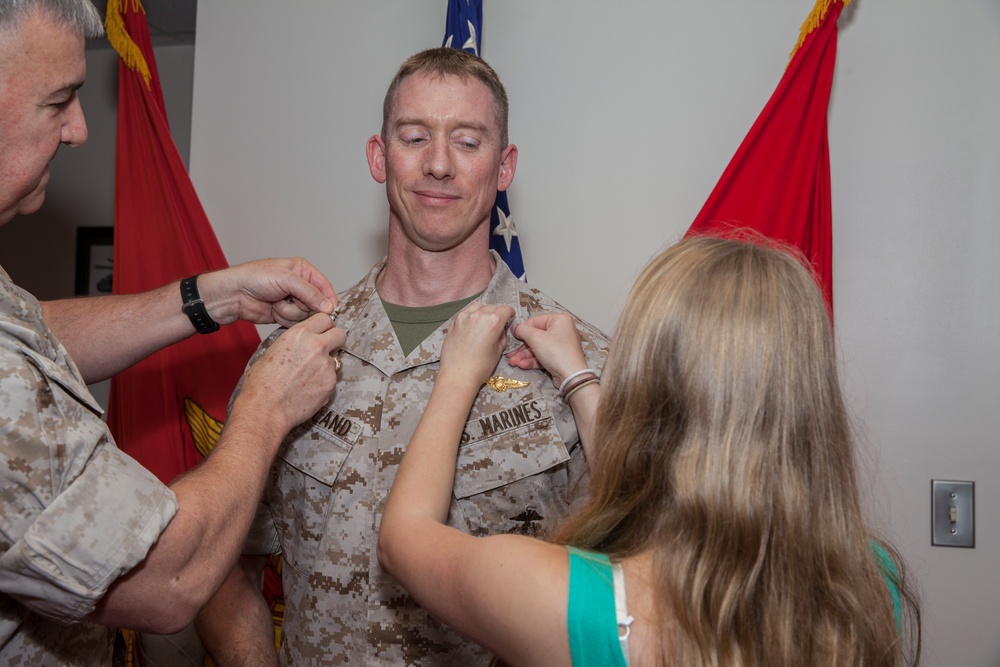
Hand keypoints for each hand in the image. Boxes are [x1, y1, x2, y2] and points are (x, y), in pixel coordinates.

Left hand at [198, 258, 337, 326]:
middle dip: (302, 305)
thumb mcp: (286, 279)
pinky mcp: (284, 314)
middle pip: (316, 304)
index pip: (325, 286)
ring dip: (290, 312)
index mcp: (302, 270)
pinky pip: (294, 322)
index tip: (330, 310)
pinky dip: (284, 318)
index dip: (328, 300)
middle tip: (289, 299)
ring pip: (305, 315)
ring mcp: (291, 301)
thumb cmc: (254, 278)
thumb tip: (328, 306)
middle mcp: (299, 286)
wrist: (233, 295)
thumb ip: (310, 292)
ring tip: (276, 303)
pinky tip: (273, 310)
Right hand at [235, 313, 346, 432]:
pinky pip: (332, 378)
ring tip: (307, 377)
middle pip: (340, 334)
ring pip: (336, 360)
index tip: (322, 332)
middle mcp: (317, 346)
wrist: (266, 409)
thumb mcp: (273, 351)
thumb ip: (294, 343)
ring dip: (326, 365)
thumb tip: (301, 342)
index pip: (325, 318)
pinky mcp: (331, 384)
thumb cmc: (262, 383)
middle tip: (326, 350)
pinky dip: (324, 382)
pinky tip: (308, 389)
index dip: (324, 326)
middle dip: (335, 341)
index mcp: (300, 334)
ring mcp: (326, 365)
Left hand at [439, 302, 514, 391]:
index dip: (510, 313)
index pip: (506, 309)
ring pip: (477, 306)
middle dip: (496, 314)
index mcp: (493, 321)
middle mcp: (479, 315)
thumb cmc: (481, 366)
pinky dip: (471, 315)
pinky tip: (471, 326)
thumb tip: (500, 329)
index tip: (509, 317)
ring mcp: (464, 316)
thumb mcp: (498, 351)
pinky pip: (466, 312)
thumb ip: (501, 336)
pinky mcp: (454, 322)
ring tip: (482, 323)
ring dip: (483, 311)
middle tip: (495, 325)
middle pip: (492, 307)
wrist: (458, 375)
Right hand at [508, 313, 588, 387]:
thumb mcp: (535, 338)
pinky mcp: (559, 358)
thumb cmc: (556, 352)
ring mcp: (561, 345)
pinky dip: (533, 360)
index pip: (535, 321)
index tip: (513, 338)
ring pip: (538, 348)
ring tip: (513, 362)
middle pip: (536, 336)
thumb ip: (522, 330)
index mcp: (560, 320)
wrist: (571, 376)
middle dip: (522, 347)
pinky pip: (543, 356)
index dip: (523, 330)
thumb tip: (514, 327)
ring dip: (524, 355)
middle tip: (510, 354)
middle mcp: (562, 331)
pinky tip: (522, 365)